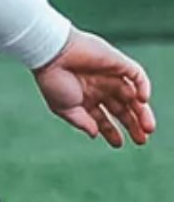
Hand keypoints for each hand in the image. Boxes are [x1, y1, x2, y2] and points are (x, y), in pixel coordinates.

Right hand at [33, 28, 155, 146]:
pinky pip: (137, 75)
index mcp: (86, 100)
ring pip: (133, 96)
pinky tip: (143, 100)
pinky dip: (143, 87)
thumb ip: (81, 122)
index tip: (119, 145)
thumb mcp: (64, 109)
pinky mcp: (118, 63)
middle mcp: (100, 89)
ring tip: (148, 127)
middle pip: (122, 109)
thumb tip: (95, 134)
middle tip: (142, 141)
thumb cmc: (53, 81)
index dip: (111, 132)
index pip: (104, 118)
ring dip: (142, 112)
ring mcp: (111, 76)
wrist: (53, 56)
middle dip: (132, 125)